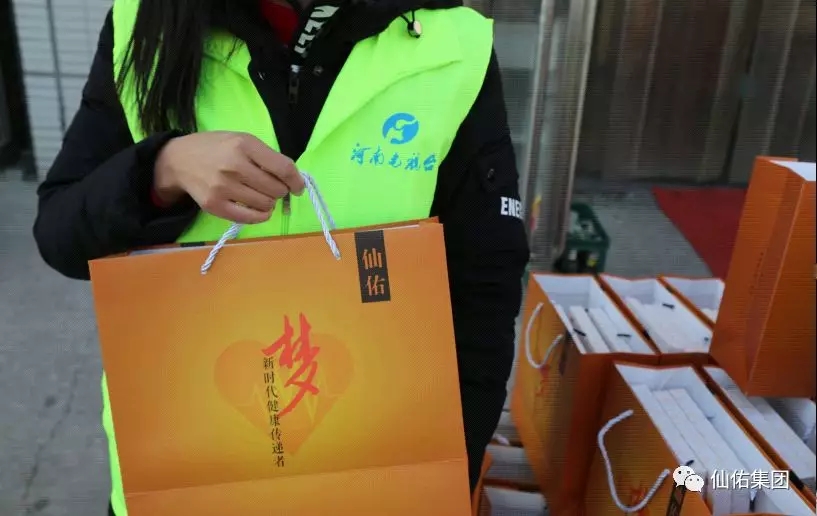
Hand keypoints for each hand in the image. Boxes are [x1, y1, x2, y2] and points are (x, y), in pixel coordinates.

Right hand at [153, 132, 304, 223]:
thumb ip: (267, 156)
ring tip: (259, 194)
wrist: (179, 160)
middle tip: (270, 186)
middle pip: (276, 189)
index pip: (283, 168)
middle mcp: (234, 166)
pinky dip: (260, 215)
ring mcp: (223, 188)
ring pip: (266, 205)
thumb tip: (294, 179)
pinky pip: (250, 218)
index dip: (296, 181)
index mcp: (244, 145)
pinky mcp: (215, 206)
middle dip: (280, 190)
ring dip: (269, 202)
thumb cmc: (216, 148)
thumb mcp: (242, 140)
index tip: (298, 186)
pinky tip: (257, 208)